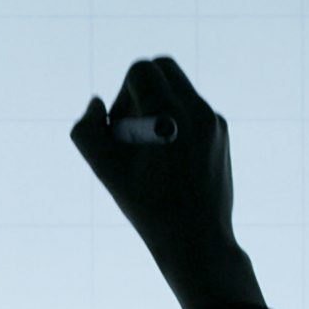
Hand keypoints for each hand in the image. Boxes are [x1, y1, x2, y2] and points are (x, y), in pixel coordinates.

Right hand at [71, 57, 244, 284]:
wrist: (198, 241)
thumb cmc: (148, 210)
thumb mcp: (105, 172)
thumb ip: (87, 133)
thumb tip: (97, 104)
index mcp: (170, 115)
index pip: (141, 71)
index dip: (122, 96)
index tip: (122, 129)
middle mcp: (198, 111)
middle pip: (163, 67)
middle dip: (140, 89)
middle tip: (133, 129)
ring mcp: (214, 120)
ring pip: (177, 87)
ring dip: (157, 105)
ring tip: (150, 149)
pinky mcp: (221, 132)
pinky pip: (192, 108)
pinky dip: (174, 121)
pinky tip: (169, 159)